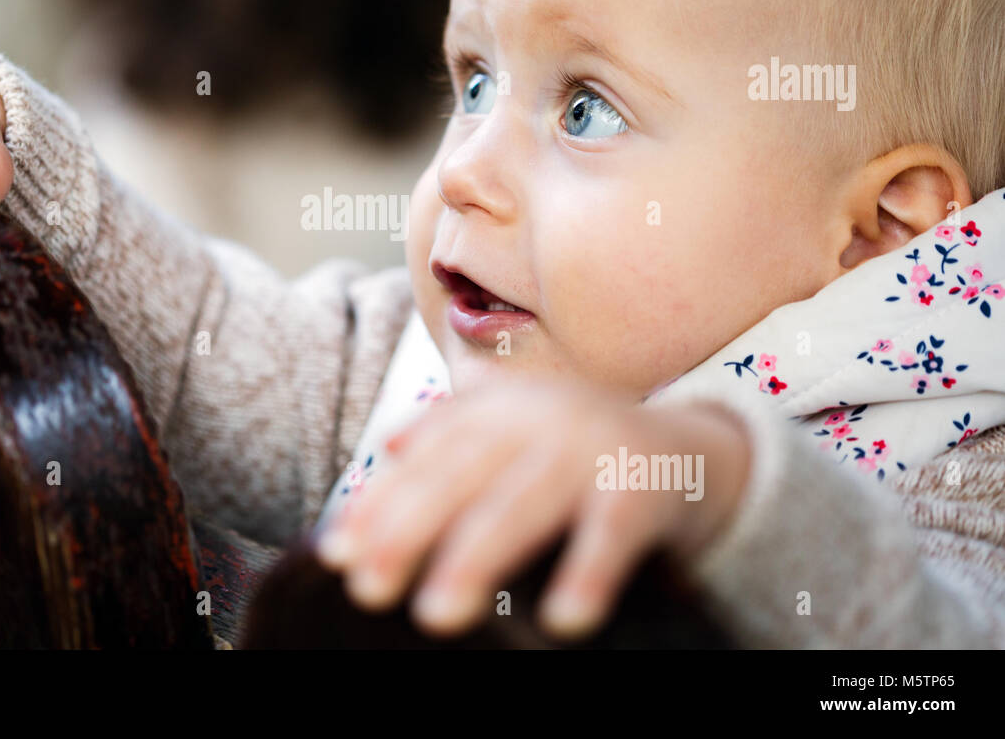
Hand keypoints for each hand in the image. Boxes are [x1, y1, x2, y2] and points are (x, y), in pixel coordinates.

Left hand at [314, 377, 750, 640]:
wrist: (690, 449)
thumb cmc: (576, 454)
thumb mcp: (510, 435)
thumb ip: (446, 445)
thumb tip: (380, 464)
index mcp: (498, 407)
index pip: (425, 453)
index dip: (380, 502)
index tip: (337, 554)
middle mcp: (538, 419)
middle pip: (462, 475)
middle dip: (409, 530)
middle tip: (369, 588)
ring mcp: (591, 450)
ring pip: (524, 505)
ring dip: (478, 558)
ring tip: (437, 614)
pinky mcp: (643, 488)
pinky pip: (612, 535)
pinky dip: (588, 574)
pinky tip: (561, 620)